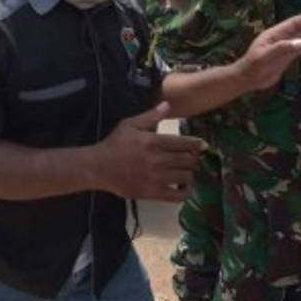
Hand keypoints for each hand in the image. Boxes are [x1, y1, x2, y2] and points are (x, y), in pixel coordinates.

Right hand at [90, 103, 204, 201]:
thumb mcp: (129, 124)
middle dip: (193, 158)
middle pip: (188, 160)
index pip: (185, 143)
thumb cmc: (114, 144)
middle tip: (191, 157)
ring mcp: (156, 178)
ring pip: (186, 176)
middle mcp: (157, 160)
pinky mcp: (153, 193)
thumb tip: (168, 104)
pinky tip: (182, 186)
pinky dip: (185, 191)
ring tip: (185, 171)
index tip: (202, 145)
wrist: (98, 167)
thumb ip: (151, 116)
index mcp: (153, 141)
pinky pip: (178, 195)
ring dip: (189, 173)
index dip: (197, 144)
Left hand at [234, 7, 300, 89]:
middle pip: (299, 25)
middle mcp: (280, 38)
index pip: (295, 23)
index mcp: (274, 34)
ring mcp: (284, 47)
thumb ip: (283, 48)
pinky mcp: (286, 56)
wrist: (247, 79)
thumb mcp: (266, 56)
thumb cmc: (253, 66)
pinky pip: (300, 46)